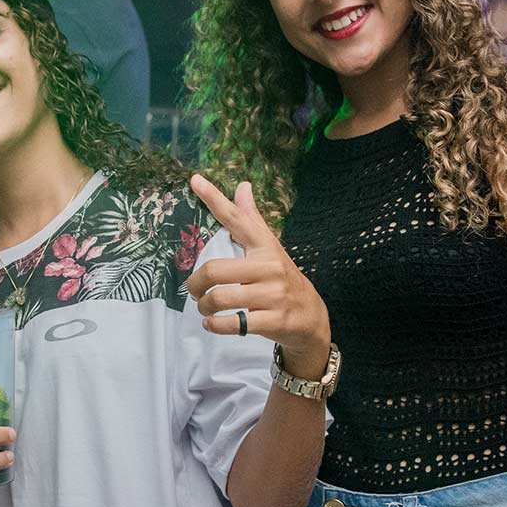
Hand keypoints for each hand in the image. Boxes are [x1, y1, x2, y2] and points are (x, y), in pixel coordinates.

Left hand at [185, 174, 330, 378]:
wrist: (312, 319)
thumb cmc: (283, 280)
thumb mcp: (269, 249)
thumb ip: (252, 220)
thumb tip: (243, 186)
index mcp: (266, 247)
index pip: (237, 219)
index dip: (215, 199)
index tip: (195, 180)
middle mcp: (270, 267)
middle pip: (216, 270)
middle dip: (196, 283)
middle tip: (194, 291)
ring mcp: (273, 295)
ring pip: (221, 298)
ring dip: (204, 307)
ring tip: (205, 309)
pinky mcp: (273, 320)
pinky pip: (234, 323)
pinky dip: (216, 325)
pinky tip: (212, 324)